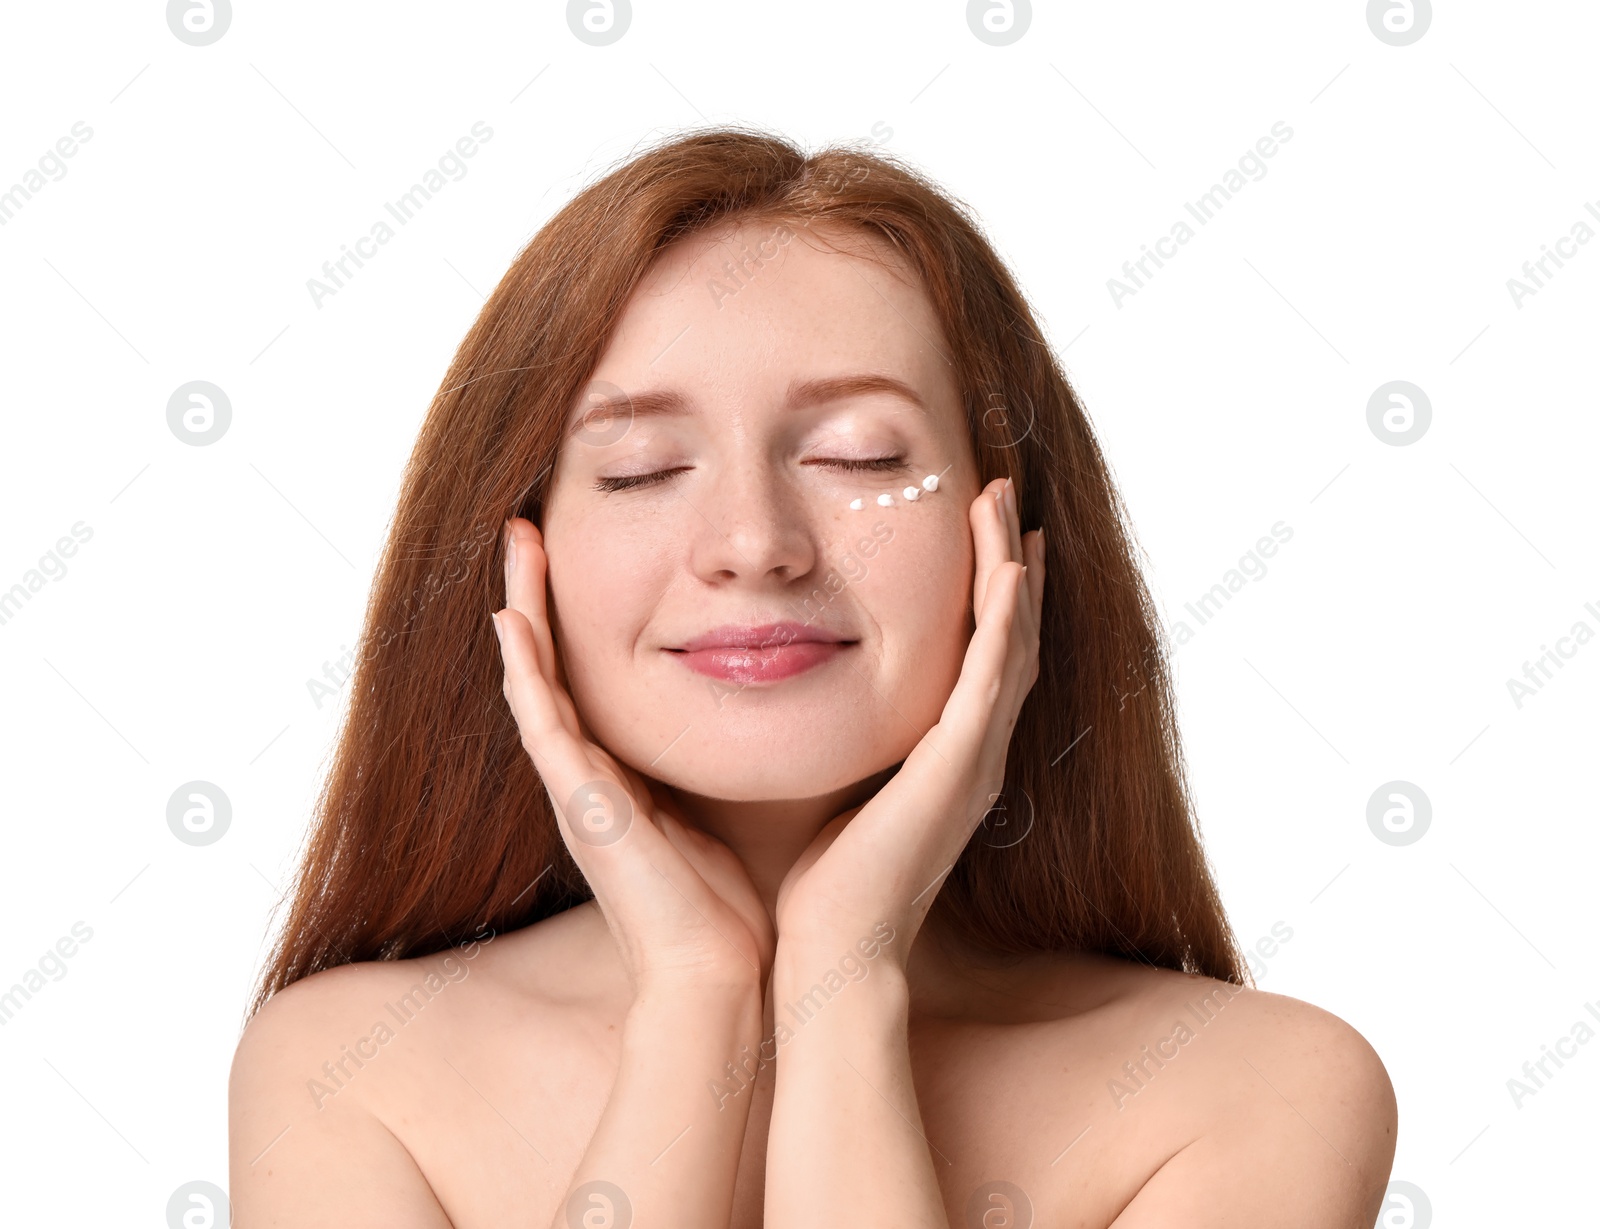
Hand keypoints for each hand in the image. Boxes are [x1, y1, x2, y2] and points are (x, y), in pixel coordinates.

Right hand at [494, 517, 775, 997]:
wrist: (718, 974)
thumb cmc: (730, 903)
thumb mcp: (725, 808)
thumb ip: (726, 760)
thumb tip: (771, 710)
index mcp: (621, 776)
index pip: (587, 677)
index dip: (575, 617)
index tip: (580, 553)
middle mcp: (588, 775)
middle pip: (550, 666)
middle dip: (538, 597)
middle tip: (528, 528)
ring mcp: (576, 789)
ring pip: (534, 680)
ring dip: (522, 611)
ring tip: (517, 543)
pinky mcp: (579, 804)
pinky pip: (541, 722)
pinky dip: (524, 671)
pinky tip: (512, 620)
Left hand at [773, 476, 1043, 959]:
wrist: (833, 951)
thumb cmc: (822, 884)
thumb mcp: (836, 786)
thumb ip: (840, 740)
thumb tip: (802, 691)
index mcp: (948, 759)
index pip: (981, 657)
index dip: (989, 594)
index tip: (986, 535)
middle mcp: (976, 755)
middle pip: (1009, 638)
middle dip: (1008, 564)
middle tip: (1005, 498)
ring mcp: (977, 761)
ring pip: (1011, 645)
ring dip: (1011, 571)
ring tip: (1006, 508)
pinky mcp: (961, 769)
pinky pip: (993, 680)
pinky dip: (1005, 622)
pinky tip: (1008, 571)